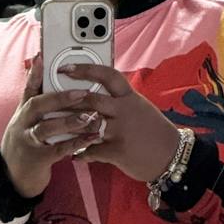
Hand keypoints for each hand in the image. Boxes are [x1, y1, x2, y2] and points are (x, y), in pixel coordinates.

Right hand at [0, 55, 106, 197]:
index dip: (34, 73)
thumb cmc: (26, 144)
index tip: (43, 57)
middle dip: (59, 98)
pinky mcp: (37, 159)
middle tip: (81, 93)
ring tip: (89, 117)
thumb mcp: (27, 123)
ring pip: (46, 128)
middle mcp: (21, 125)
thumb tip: (47, 80)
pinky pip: (57, 150)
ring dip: (68, 122)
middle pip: (36, 106)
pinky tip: (90, 138)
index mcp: (22, 113)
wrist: (12, 177)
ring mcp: (27, 142)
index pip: (27, 89)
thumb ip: (38, 105)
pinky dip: (74, 143)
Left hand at [58, 62, 181, 182]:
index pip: (108, 75)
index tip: (67, 67)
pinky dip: (81, 153)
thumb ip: (120, 101)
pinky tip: (75, 155)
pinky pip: (92, 150)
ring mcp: (121, 130)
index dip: (86, 69)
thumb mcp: (140, 108)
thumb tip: (98, 92)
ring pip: (87, 124)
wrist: (172, 156)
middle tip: (52, 98)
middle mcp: (125, 111)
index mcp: (130, 97)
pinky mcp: (117, 150)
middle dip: (69, 98)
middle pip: (92, 98)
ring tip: (57, 127)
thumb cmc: (154, 131)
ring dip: (70, 126)